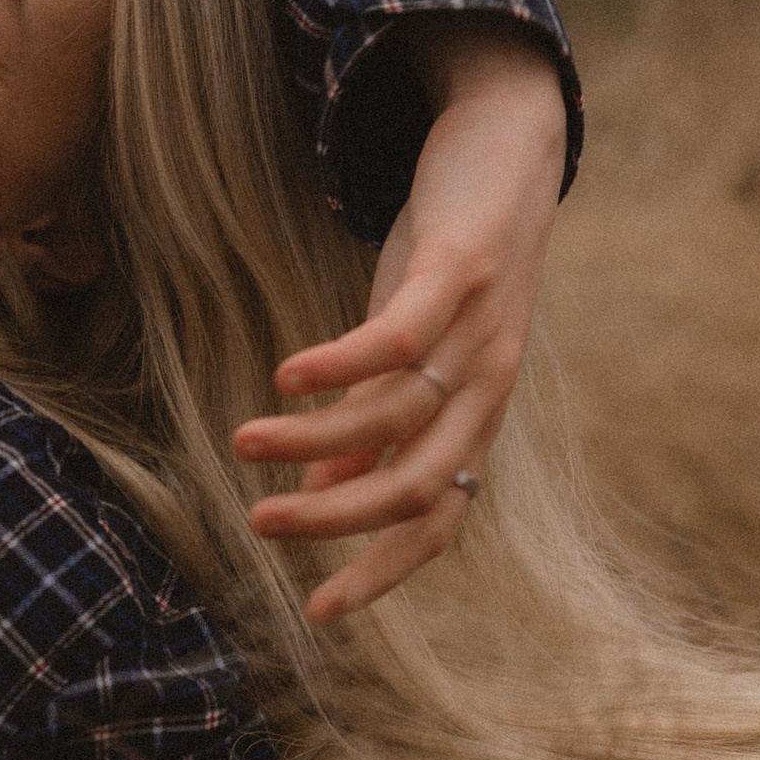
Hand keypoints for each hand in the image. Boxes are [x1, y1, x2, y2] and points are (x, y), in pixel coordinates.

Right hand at [234, 22, 567, 623]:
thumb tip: (326, 494)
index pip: (437, 522)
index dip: (382, 571)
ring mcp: (479, 328)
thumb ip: (376, 422)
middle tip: (260, 525)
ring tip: (245, 441)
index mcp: (474, 415)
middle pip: (419, 485)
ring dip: (314, 440)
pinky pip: (401, 336)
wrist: (514, 145)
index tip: (320, 615)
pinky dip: (341, 365)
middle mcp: (487, 385)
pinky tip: (285, 374)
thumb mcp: (414, 349)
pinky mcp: (461, 268)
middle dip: (337, 521)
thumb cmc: (454, 256)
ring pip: (399, 416)